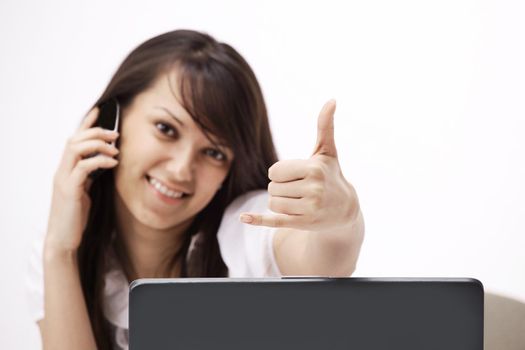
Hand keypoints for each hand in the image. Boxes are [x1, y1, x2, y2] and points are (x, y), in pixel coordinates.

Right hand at [45, 107, 119, 253]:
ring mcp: (63, 179)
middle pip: (74, 140)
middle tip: (115, 134)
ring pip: (75, 149)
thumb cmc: (75, 216)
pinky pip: (83, 167)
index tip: (98, 110)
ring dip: (98, 144)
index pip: (74, 140)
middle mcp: (62, 171)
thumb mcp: (84, 192)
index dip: (85, 124)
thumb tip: (103, 164)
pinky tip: (113, 163)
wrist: (63, 239)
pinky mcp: (69, 190)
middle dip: (95, 132)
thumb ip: (89, 177)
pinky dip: (99, 161)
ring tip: (115, 150)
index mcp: (66, 170)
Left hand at [240, 99, 359, 231]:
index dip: (280, 173)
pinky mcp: (303, 224)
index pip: (274, 171)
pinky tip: (244, 217)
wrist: (346, 210)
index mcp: (314, 169)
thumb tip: (331, 99)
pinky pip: (274, 221)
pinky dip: (258, 220)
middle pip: (272, 187)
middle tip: (299, 189)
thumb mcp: (327, 152)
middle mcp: (313, 190)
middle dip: (280, 187)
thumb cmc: (331, 175)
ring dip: (279, 201)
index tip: (295, 175)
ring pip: (272, 203)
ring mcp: (309, 209)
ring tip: (298, 201)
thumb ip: (325, 127)